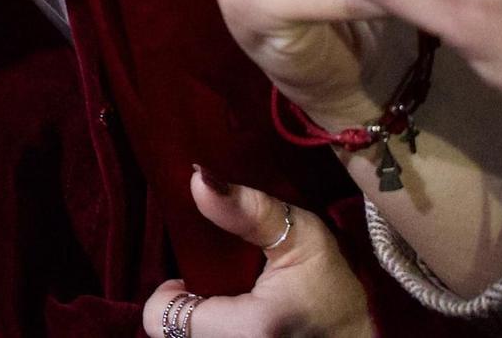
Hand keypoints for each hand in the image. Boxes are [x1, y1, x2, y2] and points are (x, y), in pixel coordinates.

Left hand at [144, 174, 370, 337]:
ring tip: (230, 304)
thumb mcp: (302, 238)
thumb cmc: (340, 289)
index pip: (161, 318)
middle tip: (212, 288)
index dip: (168, 294)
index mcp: (250, 330)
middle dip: (186, 309)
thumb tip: (199, 179)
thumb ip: (248, 209)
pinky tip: (241, 319)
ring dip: (202, 324)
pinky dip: (217, 332)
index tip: (190, 277)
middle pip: (175, 334)